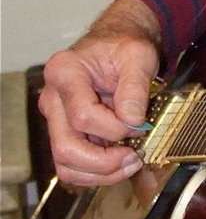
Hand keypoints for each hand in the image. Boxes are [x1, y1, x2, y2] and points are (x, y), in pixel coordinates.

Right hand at [39, 0, 160, 187]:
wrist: (116, 45)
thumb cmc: (124, 47)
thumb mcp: (139, 55)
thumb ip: (135, 86)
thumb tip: (132, 120)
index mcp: (65, 72)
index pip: (83, 115)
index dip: (114, 128)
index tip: (140, 124)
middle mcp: (52, 98)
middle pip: (66, 147)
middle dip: (104, 161)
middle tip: (134, 156)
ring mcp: (56, 118)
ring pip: (65, 164)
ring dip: (100, 173)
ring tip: (131, 163)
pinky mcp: (65, 132)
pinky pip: (73, 166)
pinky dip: (97, 174)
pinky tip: (121, 164)